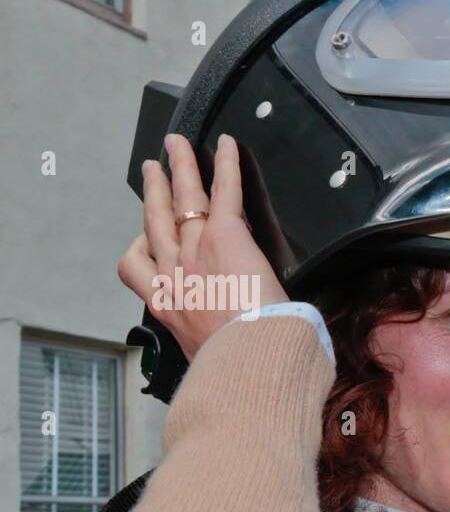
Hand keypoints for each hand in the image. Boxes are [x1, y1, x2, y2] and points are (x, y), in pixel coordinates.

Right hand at [117, 133, 288, 360]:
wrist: (250, 361)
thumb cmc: (237, 367)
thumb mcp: (208, 359)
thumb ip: (208, 345)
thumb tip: (227, 352)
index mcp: (167, 304)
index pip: (137, 267)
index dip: (139, 248)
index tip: (143, 238)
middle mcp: (174, 272)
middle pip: (154, 220)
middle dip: (152, 192)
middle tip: (151, 172)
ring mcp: (197, 250)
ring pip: (182, 198)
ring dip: (179, 167)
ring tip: (177, 146)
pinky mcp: (227, 236)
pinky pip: (225, 191)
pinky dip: (226, 164)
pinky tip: (227, 144)